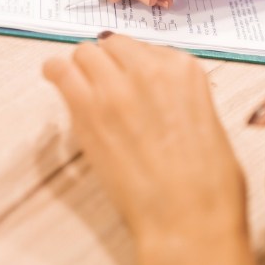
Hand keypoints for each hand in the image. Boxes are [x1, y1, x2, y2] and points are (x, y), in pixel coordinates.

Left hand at [43, 33, 251, 264]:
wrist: (187, 219)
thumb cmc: (208, 184)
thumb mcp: (208, 122)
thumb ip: (179, 97)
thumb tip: (156, 97)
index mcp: (184, 69)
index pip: (145, 48)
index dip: (134, 66)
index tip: (130, 81)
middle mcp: (149, 69)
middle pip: (112, 45)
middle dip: (107, 63)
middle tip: (104, 86)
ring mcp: (115, 86)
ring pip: (84, 53)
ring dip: (82, 68)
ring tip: (79, 86)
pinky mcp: (87, 109)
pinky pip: (59, 71)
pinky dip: (55, 73)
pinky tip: (55, 80)